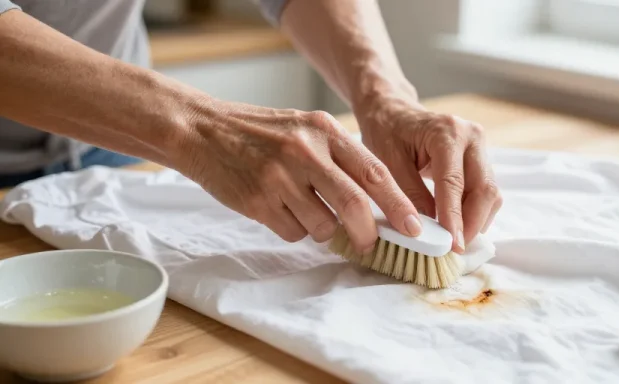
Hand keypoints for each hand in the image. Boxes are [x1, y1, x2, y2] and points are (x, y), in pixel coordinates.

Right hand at [174, 99, 422, 252]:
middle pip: (355, 204)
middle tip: (371, 243)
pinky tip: (278, 208)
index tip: (415, 227)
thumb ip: (339, 158)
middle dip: (369, 232)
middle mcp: (305, 152)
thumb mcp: (305, 128)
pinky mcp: (258, 201)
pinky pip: (293, 232)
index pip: (374, 173)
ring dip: (323, 230)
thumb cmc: (260, 132)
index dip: (399, 205)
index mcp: (324, 130)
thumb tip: (376, 202)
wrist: (203, 130)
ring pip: (323, 225)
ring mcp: (280, 178)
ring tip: (304, 210)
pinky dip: (294, 229)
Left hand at [355, 97, 502, 252]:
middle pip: (485, 189)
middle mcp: (472, 136)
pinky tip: (458, 226)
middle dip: (472, 224)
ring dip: (476, 220)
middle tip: (454, 249)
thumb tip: (424, 230)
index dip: (455, 218)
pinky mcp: (481, 158)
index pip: (455, 183)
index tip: (452, 246)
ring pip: (490, 193)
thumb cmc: (386, 132)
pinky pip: (485, 191)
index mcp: (447, 133)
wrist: (393, 111)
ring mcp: (480, 147)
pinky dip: (475, 212)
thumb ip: (407, 195)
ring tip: (454, 240)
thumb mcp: (387, 163)